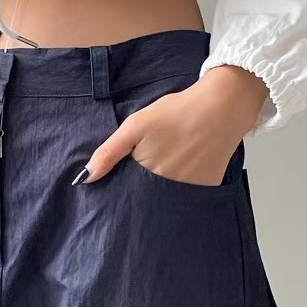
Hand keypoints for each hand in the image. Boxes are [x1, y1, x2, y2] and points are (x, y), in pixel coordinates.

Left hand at [79, 65, 268, 184]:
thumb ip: (109, 152)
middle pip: (146, 199)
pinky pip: (188, 195)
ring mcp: (190, 192)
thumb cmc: (177, 113)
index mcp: (147, 177)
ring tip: (169, 162)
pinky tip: (185, 165)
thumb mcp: (135, 125)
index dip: (121, 189)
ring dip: (162, 190)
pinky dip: (182, 187)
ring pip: (167, 199)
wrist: (222, 106)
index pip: (127, 195)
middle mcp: (169, 191)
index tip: (119, 182)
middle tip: (150, 164)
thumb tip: (85, 178)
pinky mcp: (207, 188)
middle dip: (141, 191)